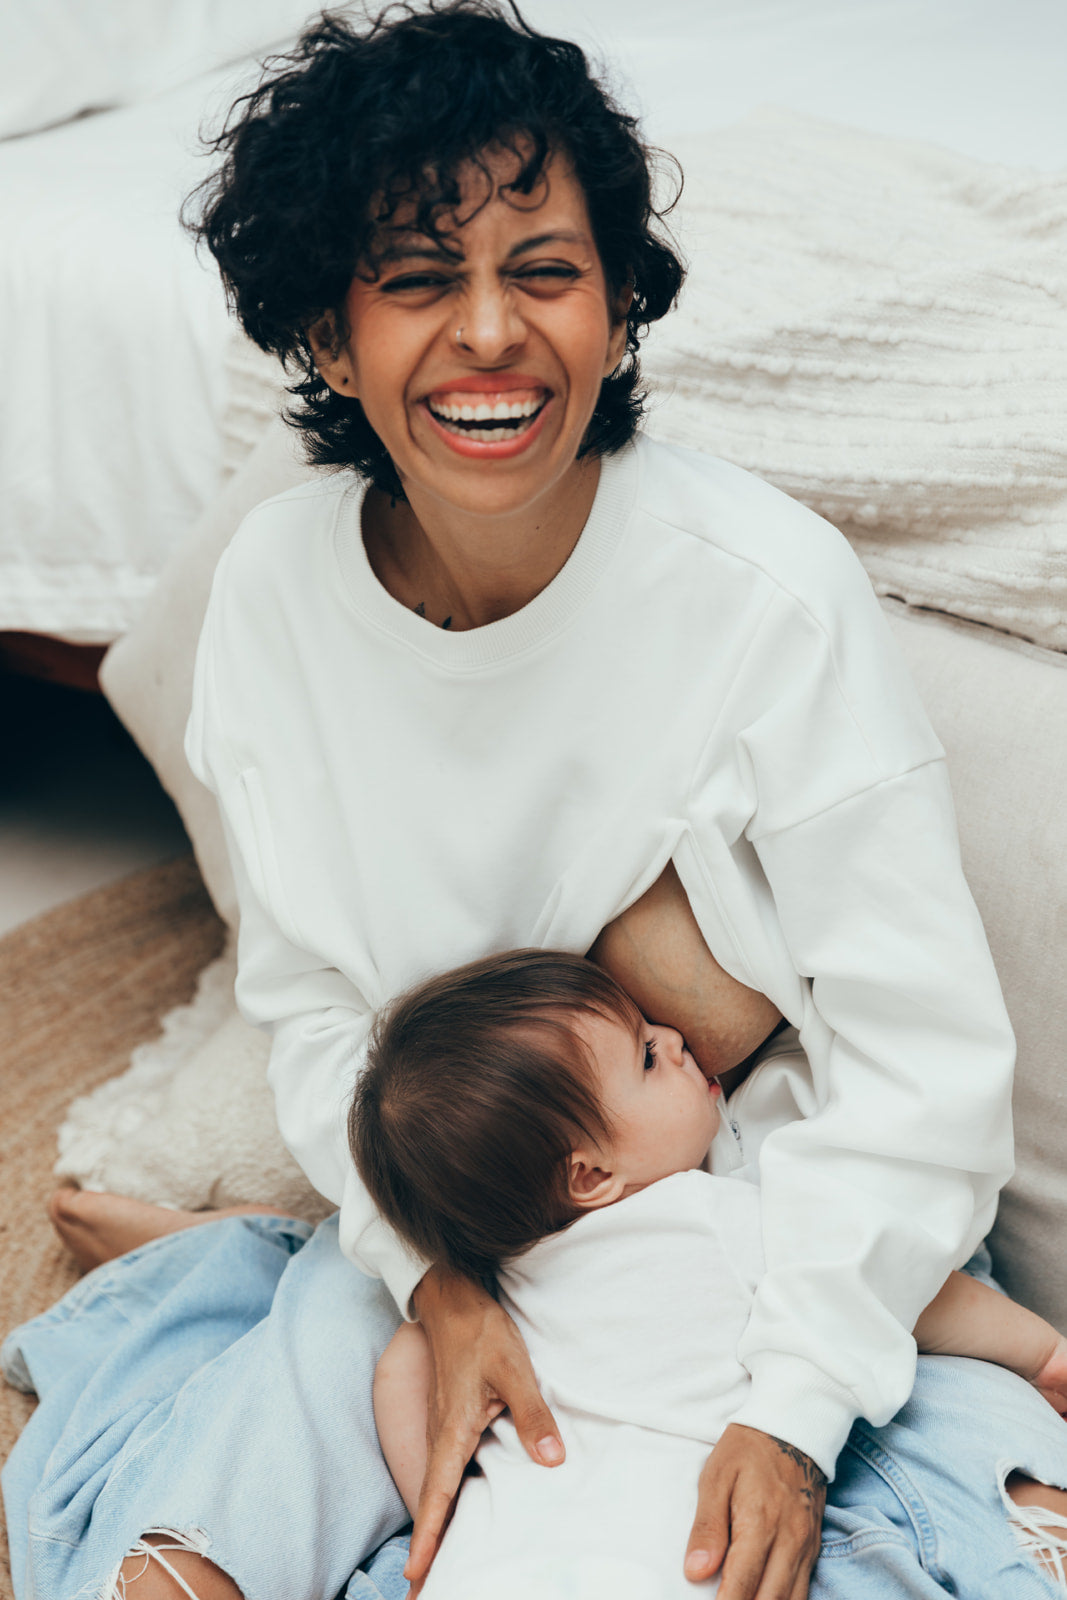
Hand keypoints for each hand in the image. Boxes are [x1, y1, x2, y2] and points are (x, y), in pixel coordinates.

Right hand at [404, 1265, 563, 1594]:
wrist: (453, 1299)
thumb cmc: (480, 1331)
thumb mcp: (514, 1368)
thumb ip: (532, 1415)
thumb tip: (552, 1461)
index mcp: (452, 1431)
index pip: (437, 1497)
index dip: (428, 1537)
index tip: (416, 1577)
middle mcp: (442, 1437)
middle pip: (431, 1503)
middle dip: (427, 1547)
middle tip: (421, 1590)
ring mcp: (444, 1429)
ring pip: (437, 1489)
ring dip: (435, 1526)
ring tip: (435, 1565)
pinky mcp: (451, 1420)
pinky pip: (445, 1471)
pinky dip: (443, 1501)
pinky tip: (456, 1513)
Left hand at [685, 1424, 825, 1599]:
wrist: (793, 1426)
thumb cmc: (747, 1450)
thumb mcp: (716, 1477)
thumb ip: (707, 1527)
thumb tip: (695, 1572)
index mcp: (760, 1522)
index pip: (741, 1584)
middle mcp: (789, 1540)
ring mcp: (806, 1546)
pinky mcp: (813, 1546)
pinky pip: (803, 1590)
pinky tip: (765, 1598)